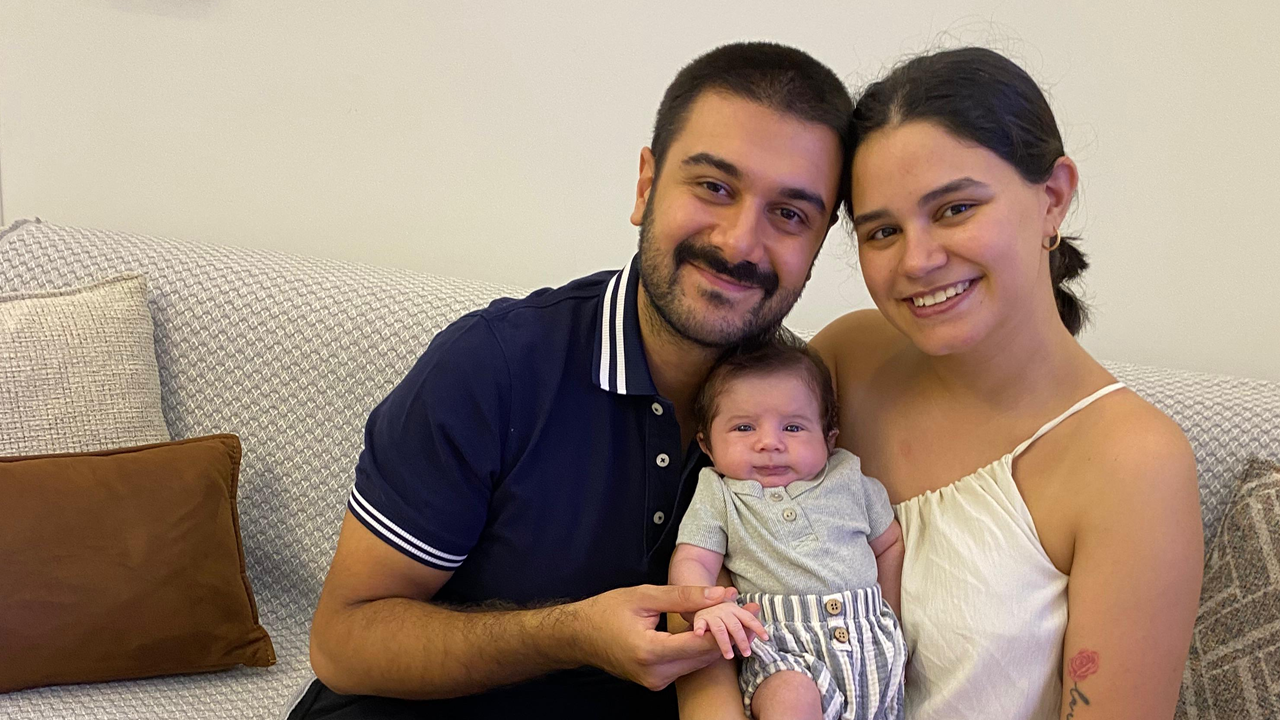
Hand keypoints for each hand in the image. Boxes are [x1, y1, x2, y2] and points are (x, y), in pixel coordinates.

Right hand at [571, 584, 743, 690]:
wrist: (579, 635)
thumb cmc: (607, 611)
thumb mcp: (645, 595)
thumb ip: (685, 596)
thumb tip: (721, 594)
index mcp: (650, 652)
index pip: (701, 643)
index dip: (728, 626)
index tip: (750, 611)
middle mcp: (655, 674)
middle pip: (705, 656)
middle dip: (729, 633)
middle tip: (751, 613)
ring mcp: (656, 681)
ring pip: (698, 662)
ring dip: (718, 641)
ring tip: (737, 617)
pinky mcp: (656, 681)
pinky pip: (687, 665)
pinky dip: (701, 648)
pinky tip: (712, 629)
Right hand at [692, 601, 768, 659]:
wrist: (701, 604)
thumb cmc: (722, 614)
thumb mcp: (734, 616)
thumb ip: (746, 618)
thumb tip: (757, 609)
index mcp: (735, 610)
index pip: (748, 619)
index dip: (758, 628)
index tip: (766, 638)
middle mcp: (724, 610)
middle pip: (735, 626)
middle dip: (742, 641)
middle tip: (746, 654)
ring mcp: (712, 614)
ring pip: (720, 630)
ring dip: (724, 643)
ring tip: (729, 657)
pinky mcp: (700, 618)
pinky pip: (699, 623)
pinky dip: (699, 628)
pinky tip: (699, 635)